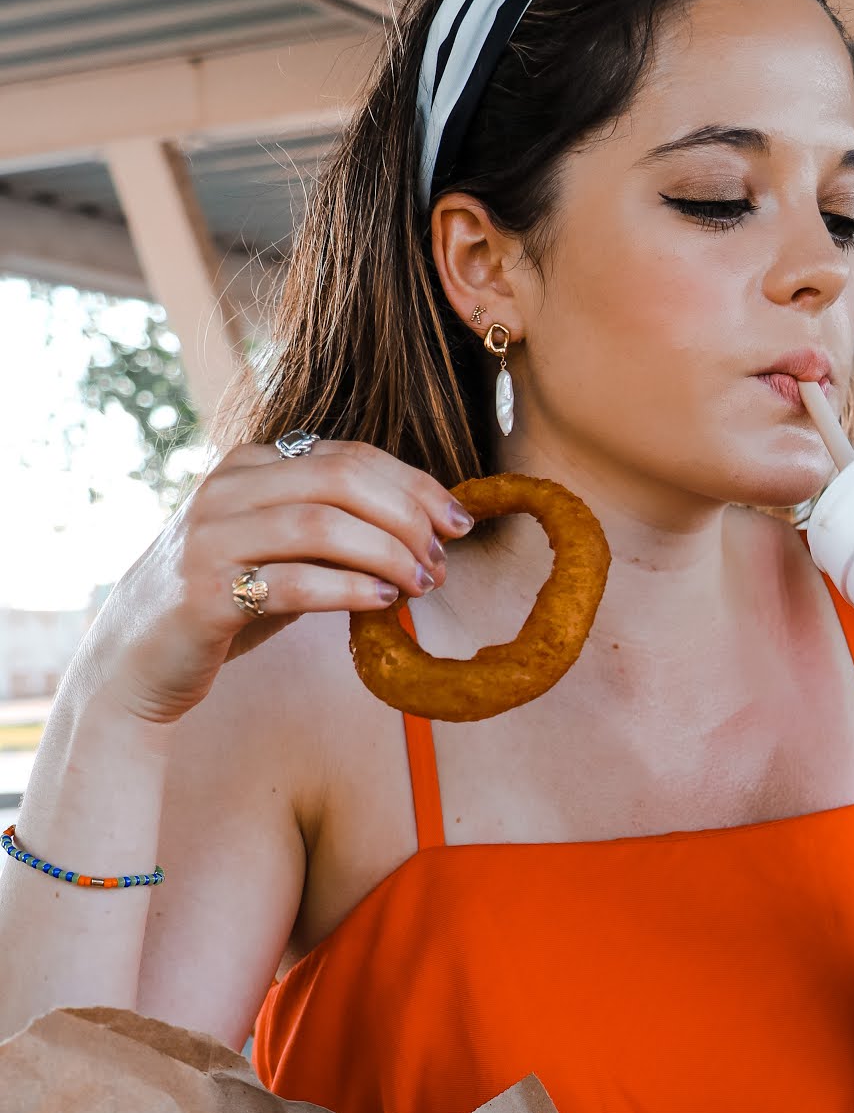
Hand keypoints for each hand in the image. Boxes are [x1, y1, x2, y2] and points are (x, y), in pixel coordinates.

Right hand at [82, 440, 474, 725]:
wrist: (137, 656)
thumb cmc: (226, 600)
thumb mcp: (280, 551)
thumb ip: (334, 532)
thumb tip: (424, 534)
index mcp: (249, 466)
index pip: (348, 456)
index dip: (414, 486)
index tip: (458, 522)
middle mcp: (227, 490)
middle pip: (340, 480)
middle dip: (406, 518)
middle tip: (440, 561)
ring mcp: (211, 538)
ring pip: (320, 524)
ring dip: (386, 554)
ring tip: (420, 585)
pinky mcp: (205, 594)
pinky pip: (293, 582)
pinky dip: (349, 590)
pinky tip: (383, 604)